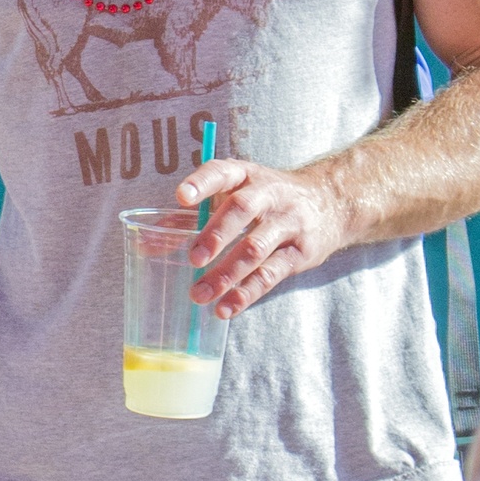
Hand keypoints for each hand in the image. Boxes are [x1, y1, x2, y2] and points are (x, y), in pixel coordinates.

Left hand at [181, 155, 347, 317]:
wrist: (333, 202)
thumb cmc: (268, 199)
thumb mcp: (238, 192)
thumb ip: (195, 214)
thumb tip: (145, 243)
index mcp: (247, 175)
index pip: (222, 172)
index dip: (202, 183)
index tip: (181, 197)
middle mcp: (270, 194)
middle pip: (242, 210)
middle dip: (216, 234)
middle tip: (193, 259)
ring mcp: (289, 223)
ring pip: (256, 248)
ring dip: (226, 274)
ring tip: (200, 295)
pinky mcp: (301, 253)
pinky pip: (271, 274)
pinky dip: (246, 293)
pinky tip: (226, 308)